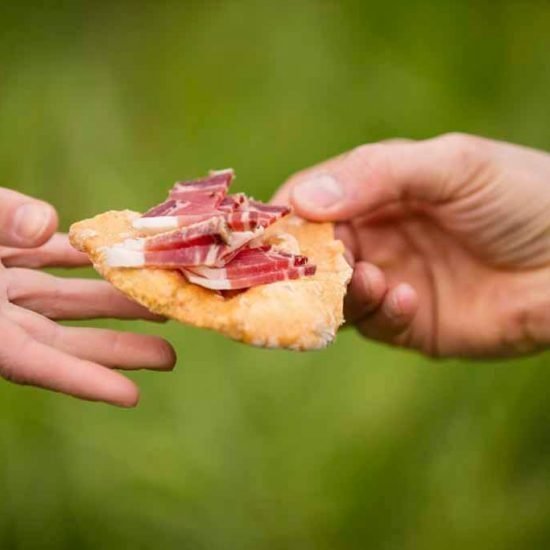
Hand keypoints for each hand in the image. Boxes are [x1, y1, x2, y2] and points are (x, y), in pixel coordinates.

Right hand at [0, 188, 175, 405]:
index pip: (32, 360)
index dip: (81, 380)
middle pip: (62, 337)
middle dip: (115, 348)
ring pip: (63, 297)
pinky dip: (80, 257)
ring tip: (160, 309)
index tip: (131, 396)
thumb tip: (49, 224)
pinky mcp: (1, 251)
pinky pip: (47, 255)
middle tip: (171, 357)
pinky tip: (114, 259)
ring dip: (111, 302)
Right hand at [274, 134, 549, 356]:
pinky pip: (374, 324)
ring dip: (342, 290)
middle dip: (300, 265)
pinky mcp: (409, 323)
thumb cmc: (521, 196)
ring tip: (371, 278)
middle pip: (310, 255)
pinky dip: (380, 312)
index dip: (283, 219)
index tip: (263, 236)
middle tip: (298, 273)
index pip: (309, 203)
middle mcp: (374, 237)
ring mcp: (389, 280)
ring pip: (333, 295)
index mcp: (375, 192)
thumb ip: (377, 173)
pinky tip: (407, 298)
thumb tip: (302, 200)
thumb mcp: (451, 165)